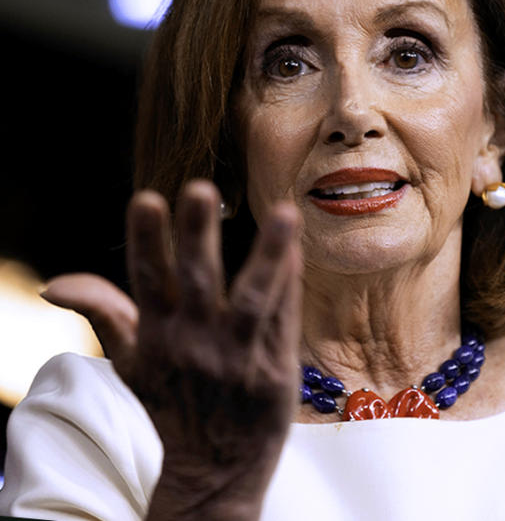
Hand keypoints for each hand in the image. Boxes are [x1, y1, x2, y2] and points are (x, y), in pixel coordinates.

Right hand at [42, 180, 301, 519]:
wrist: (214, 470)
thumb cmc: (172, 402)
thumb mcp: (131, 362)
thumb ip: (103, 313)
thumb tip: (54, 284)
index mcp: (158, 335)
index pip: (147, 279)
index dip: (147, 240)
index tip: (147, 198)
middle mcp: (196, 342)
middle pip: (198, 281)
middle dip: (198, 236)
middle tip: (201, 188)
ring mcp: (238, 357)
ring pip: (254, 298)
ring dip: (268, 254)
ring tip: (283, 212)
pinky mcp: (275, 371)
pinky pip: (284, 319)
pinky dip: (289, 285)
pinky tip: (296, 248)